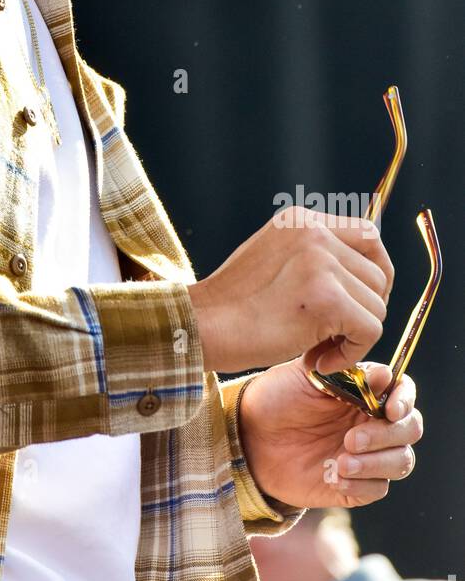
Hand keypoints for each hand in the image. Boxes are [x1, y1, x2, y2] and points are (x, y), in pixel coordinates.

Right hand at [188, 207, 394, 373]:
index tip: (360, 303)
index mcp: (301, 220)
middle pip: (378, 272)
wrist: (201, 326)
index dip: (376, 273)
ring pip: (376, 305)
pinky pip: (369, 331)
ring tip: (316, 348)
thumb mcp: (273, 259)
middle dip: (368, 308)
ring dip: (354, 335)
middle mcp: (314, 232)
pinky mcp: (327, 298)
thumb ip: (312, 256)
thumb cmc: (233, 305)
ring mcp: (321, 262)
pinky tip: (316, 360)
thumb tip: (361, 275)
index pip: (369, 235)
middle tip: (337, 333)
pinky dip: (350, 353)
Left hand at [236, 343, 422, 509]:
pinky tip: (334, 476)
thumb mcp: (306, 374)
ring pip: (401, 461)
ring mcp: (365, 454)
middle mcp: (371, 422)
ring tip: (340, 462)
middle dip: (387, 436)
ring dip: (376, 463)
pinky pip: (377, 488)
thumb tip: (386, 375)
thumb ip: (346, 373)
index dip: (405, 400)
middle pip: (409, 430)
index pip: (403, 393)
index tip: (390, 409)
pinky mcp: (354, 484)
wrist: (249, 434)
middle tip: (351, 439)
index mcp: (365, 392)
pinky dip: (362, 483)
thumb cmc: (277, 397)